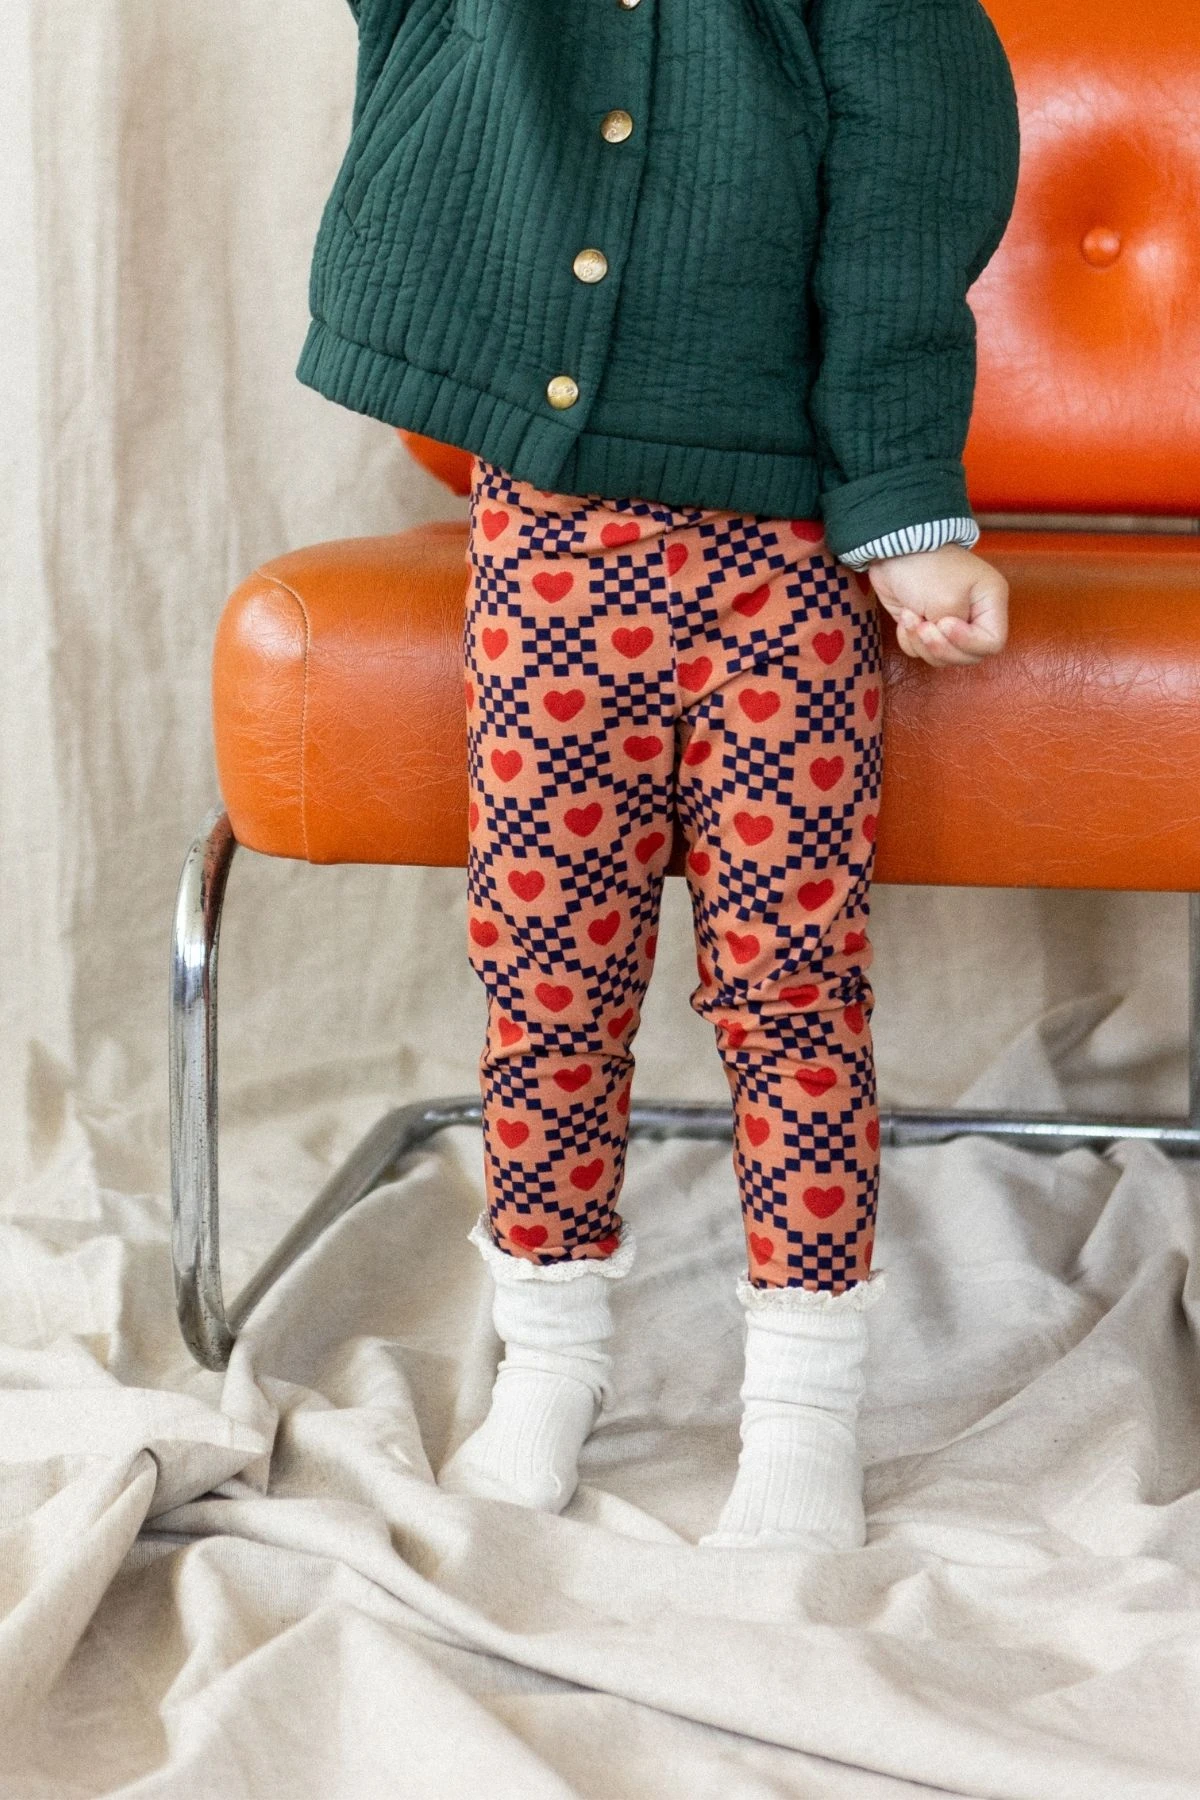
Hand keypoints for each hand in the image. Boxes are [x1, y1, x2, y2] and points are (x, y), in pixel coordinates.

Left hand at [864, 544, 1008, 666]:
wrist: (893, 551)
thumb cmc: (926, 567)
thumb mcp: (947, 600)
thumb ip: (955, 632)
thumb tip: (946, 642)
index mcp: (990, 602)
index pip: (992, 642)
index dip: (968, 642)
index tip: (945, 624)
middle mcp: (974, 614)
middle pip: (967, 655)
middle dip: (940, 646)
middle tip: (924, 626)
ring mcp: (949, 621)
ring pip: (942, 657)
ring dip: (920, 642)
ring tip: (911, 616)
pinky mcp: (925, 625)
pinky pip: (921, 651)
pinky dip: (909, 639)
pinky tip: (905, 617)